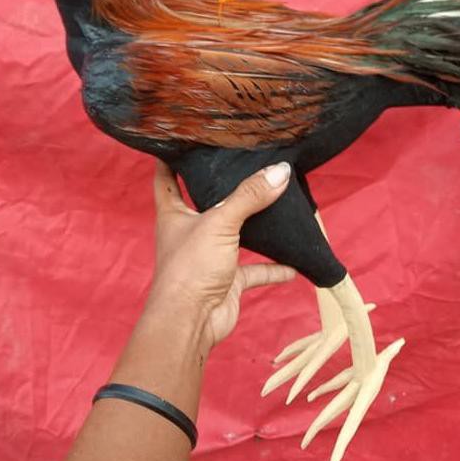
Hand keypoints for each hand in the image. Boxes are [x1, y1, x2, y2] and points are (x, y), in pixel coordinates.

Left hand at [146, 160, 297, 349]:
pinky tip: (293, 262)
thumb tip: (279, 171)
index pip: (166, 178)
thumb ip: (249, 196)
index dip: (171, 157)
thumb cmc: (190, 268)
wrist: (191, 322)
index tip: (183, 138)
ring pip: (234, 235)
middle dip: (222, 188)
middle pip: (205, 203)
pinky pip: (255, 270)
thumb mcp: (220, 223)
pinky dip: (274, 267)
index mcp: (173, 214)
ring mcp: (209, 257)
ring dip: (254, 226)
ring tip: (277, 205)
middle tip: (246, 164)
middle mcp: (189, 232)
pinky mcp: (227, 280)